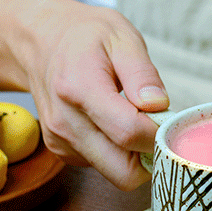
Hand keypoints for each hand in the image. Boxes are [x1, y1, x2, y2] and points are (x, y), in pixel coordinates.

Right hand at [0, 0, 168, 189]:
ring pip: (116, 174)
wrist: (39, 41)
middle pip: (123, 171)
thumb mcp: (121, 38)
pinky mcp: (62, 151)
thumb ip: (142, 74)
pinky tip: (117, 124)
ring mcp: (60, 140)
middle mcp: (65, 122)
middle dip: (152, 157)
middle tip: (161, 129)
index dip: (160, 133)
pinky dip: (119, 153)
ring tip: (138, 120)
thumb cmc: (86, 36)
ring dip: (136, 157)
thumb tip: (159, 105)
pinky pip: (103, 167)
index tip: (171, 119)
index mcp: (80, 89)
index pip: (130, 132)